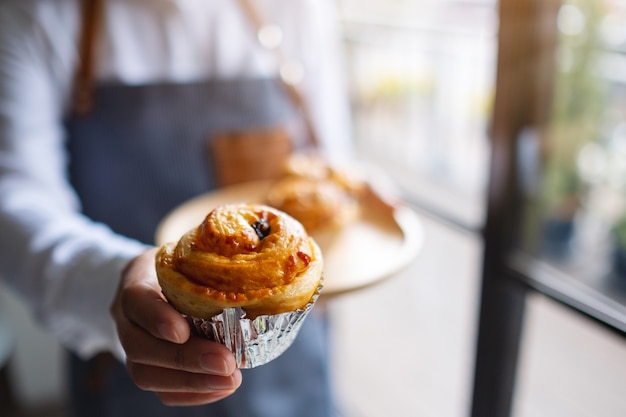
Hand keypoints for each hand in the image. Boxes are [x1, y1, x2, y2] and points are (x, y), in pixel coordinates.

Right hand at [111, 248, 241, 405]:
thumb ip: (208, 262)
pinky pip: (162, 391)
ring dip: (192, 383)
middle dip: (185, 360)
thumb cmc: (179, 267)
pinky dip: (193, 394)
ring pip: (147, 375)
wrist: (154, 283)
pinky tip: (221, 387)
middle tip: (226, 363)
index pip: (137, 301)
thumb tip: (251, 267)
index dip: (157, 319)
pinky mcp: (147, 369)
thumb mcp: (188, 254)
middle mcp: (127, 320)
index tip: (182, 333)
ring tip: (230, 379)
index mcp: (135, 283)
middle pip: (141, 347)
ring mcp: (133, 349)